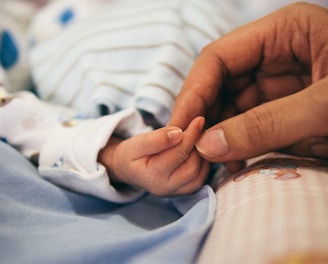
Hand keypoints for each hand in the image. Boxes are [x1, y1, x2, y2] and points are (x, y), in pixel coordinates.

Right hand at [98, 117, 208, 196]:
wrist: (128, 169)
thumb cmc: (131, 154)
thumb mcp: (137, 143)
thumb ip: (157, 139)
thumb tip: (179, 133)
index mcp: (152, 176)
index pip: (179, 153)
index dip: (191, 135)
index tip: (199, 119)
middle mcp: (165, 188)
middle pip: (192, 166)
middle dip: (198, 145)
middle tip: (200, 128)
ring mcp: (175, 192)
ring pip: (199, 174)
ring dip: (202, 154)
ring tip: (198, 137)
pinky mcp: (183, 192)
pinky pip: (200, 179)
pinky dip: (203, 164)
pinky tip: (198, 150)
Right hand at [168, 3, 327, 171]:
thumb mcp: (327, 107)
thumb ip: (266, 125)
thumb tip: (208, 145)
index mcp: (284, 32)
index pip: (218, 58)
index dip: (193, 92)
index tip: (179, 126)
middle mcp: (275, 55)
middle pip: (220, 84)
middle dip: (203, 118)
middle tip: (189, 151)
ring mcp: (278, 84)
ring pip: (230, 108)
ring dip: (217, 136)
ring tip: (208, 164)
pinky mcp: (282, 110)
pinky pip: (247, 125)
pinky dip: (235, 145)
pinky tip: (231, 164)